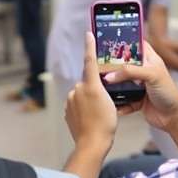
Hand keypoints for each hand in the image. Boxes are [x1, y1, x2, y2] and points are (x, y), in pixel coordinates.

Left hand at [65, 32, 117, 152]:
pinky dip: (85, 109)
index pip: (90, 62)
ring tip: (100, 113)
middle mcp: (77, 91)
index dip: (90, 46)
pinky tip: (92, 118)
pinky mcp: (67, 112)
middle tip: (106, 102)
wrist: (91, 143)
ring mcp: (70, 102)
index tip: (88, 33)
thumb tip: (93, 82)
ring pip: (83, 94)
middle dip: (96, 88)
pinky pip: (78, 105)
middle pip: (88, 82)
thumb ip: (100, 87)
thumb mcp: (110, 101)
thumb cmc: (104, 123)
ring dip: (91, 100)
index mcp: (89, 85)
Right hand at [105, 40, 177, 130]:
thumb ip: (130, 72)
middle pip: (124, 65)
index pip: (136, 46)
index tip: (109, 42)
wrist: (174, 117)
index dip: (125, 42)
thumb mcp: (151, 75)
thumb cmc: (169, 92)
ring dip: (113, 87)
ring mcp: (140, 86)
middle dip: (112, 67)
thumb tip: (110, 75)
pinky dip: (119, 104)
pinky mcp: (137, 100)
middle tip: (98, 67)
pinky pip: (123, 100)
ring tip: (101, 86)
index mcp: (150, 60)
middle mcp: (144, 71)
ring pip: (122, 83)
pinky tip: (114, 106)